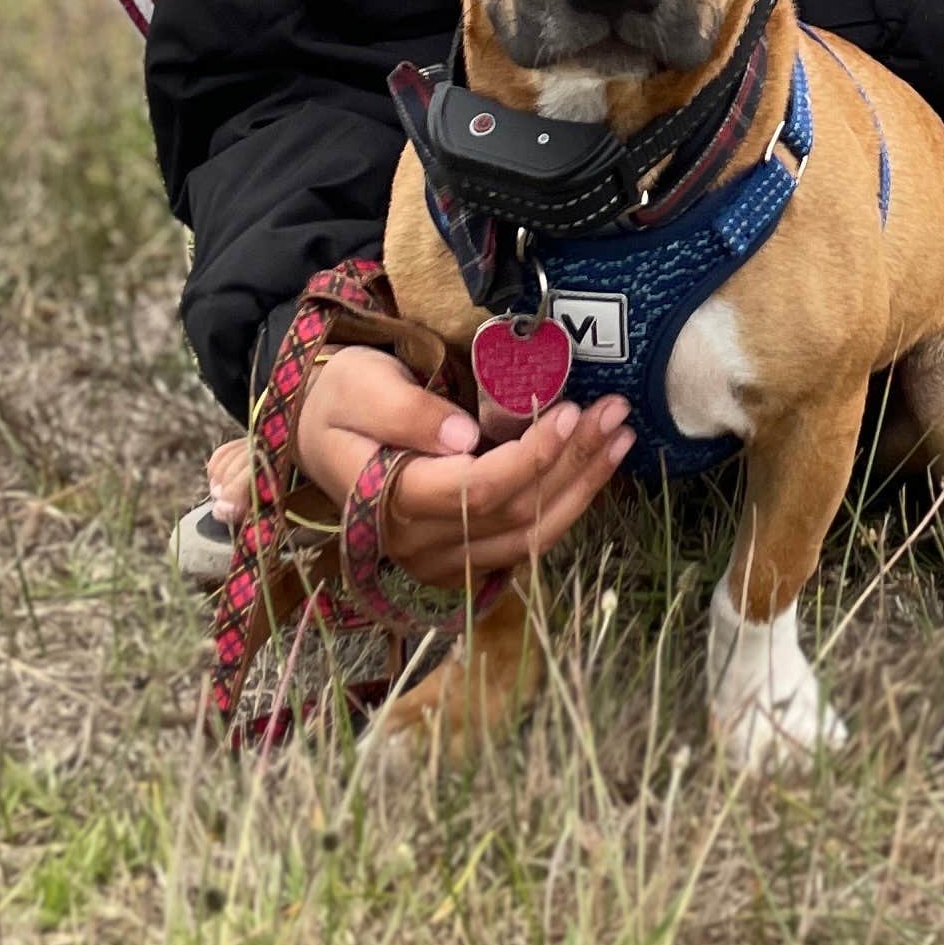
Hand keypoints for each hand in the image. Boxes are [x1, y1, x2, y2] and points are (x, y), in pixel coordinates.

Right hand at [229, 343, 632, 586]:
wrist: (322, 427)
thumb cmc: (340, 399)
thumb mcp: (359, 386)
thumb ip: (405, 412)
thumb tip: (462, 437)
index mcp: (389, 503)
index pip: (476, 491)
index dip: (531, 456)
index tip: (571, 411)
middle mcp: (418, 544)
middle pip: (513, 515)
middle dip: (572, 462)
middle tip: (617, 412)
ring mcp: (442, 558)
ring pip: (528, 536)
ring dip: (582, 486)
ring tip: (621, 436)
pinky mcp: (462, 553)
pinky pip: (524, 540)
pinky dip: (567, 503)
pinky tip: (597, 465)